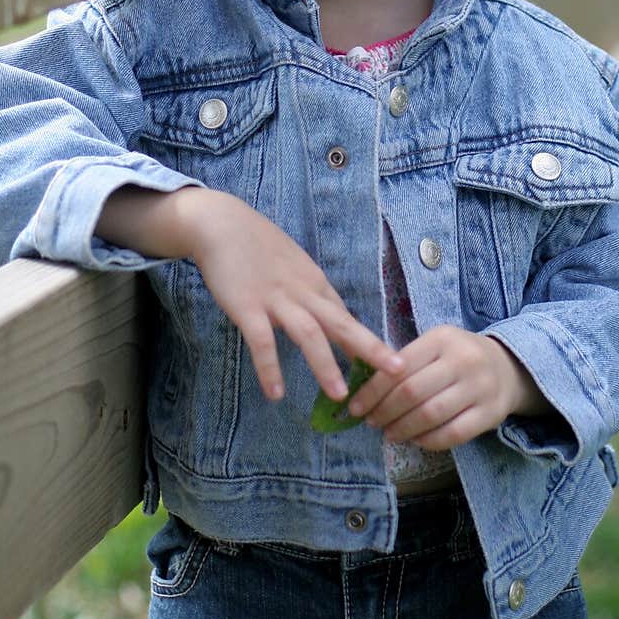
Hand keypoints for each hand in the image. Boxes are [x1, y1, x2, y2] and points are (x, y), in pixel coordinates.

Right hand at [186, 191, 402, 402]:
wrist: (222, 223)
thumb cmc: (257, 244)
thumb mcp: (293, 265)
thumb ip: (309, 290)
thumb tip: (326, 314)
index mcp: (315, 283)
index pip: (346, 317)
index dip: (368, 342)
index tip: (388, 366)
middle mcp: (303, 291)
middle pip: (342, 323)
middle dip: (370, 349)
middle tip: (395, 373)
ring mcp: (276, 299)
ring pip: (309, 334)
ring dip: (325, 365)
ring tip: (338, 395)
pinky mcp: (247, 306)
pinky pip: (262, 341)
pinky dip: (270, 367)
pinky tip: (276, 393)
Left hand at [345, 325, 547, 449]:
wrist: (507, 367)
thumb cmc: (457, 358)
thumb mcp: (434, 346)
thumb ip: (404, 362)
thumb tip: (362, 390)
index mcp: (442, 338)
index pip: (399, 367)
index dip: (373, 391)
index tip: (356, 407)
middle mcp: (463, 360)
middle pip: (412, 392)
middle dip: (384, 411)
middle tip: (371, 422)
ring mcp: (480, 388)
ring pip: (430, 415)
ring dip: (403, 429)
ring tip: (389, 433)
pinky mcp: (490, 414)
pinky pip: (452, 434)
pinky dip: (428, 441)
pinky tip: (415, 440)